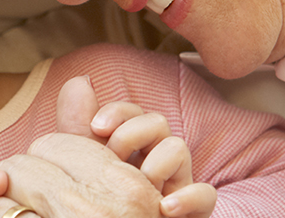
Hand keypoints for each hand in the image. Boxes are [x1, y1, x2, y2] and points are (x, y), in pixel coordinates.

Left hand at [49, 76, 216, 217]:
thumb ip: (78, 126)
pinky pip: (206, 195)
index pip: (132, 113)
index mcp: (132, 149)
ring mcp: (176, 184)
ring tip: (139, 184)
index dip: (117, 112)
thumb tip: (80, 79)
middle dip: (132, 133)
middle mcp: (157, 162)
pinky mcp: (193, 210)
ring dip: (156, 163)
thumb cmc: (102, 202)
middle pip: (157, 123)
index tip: (97, 126)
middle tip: (113, 157)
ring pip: (179, 149)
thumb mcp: (86, 165)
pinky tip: (165, 207)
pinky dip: (188, 198)